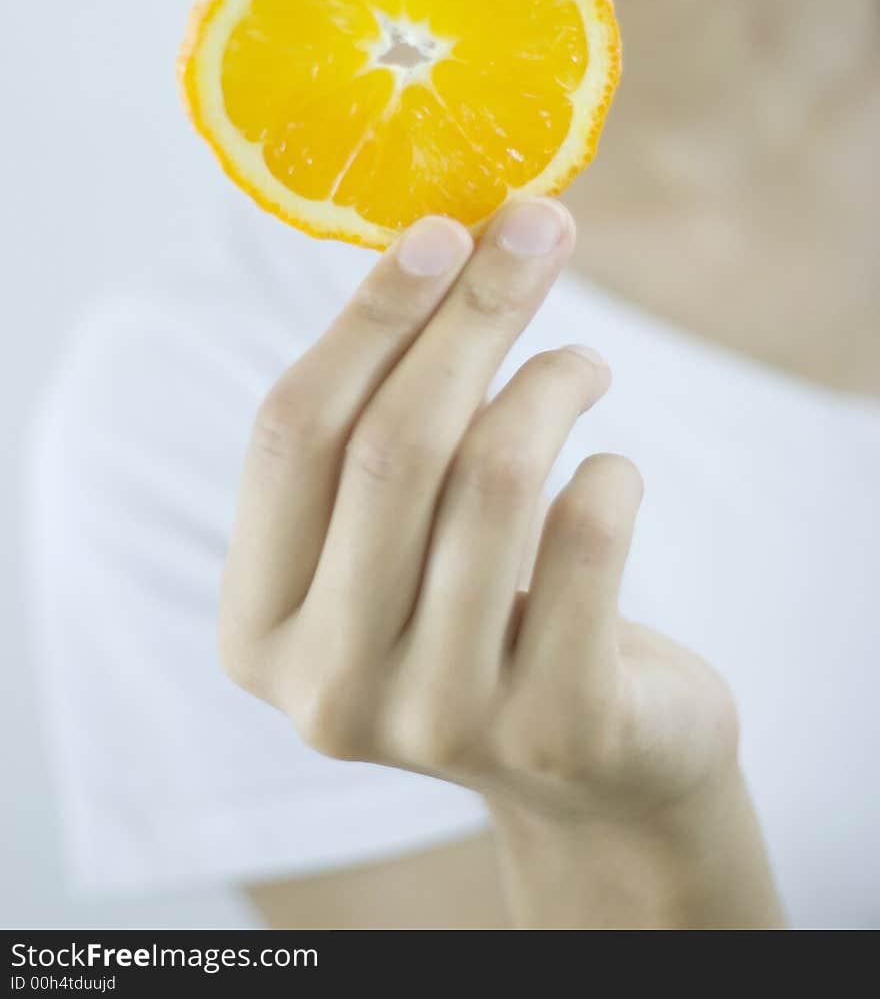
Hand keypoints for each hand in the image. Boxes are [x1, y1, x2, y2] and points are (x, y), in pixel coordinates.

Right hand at [219, 195, 738, 834]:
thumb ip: (389, 422)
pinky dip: (612, 474)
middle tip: (537, 230)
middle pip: (392, 445)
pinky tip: (616, 473)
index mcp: (257, 625)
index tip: (441, 227)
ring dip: (552, 383)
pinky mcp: (555, 730)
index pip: (291, 434)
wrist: (591, 771)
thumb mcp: (400, 535)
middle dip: (475, 314)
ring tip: (585, 364)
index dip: (367, 317)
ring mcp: (437, 721)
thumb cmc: (480, 613)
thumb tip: (458, 236)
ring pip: (492, 480)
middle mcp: (326, 688)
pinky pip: (586, 539)